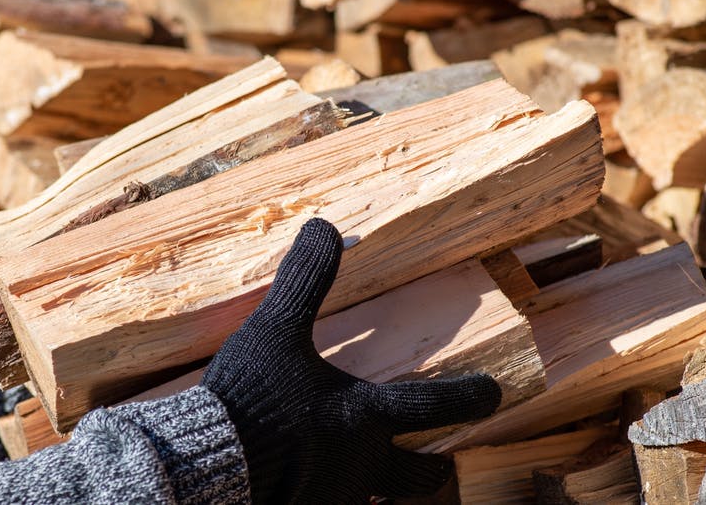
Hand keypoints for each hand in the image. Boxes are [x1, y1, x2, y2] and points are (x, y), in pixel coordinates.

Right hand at [202, 218, 501, 502]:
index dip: (469, 397)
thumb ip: (305, 279)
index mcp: (362, 414)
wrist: (212, 462)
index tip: (493, 392)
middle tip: (438, 463)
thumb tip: (323, 226)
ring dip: (380, 487)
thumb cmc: (252, 394)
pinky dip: (329, 494)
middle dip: (433, 470)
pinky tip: (310, 482)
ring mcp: (333, 495)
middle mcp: (360, 462)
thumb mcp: (276, 329)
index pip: (432, 406)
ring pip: (377, 499)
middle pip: (421, 480)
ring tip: (366, 473)